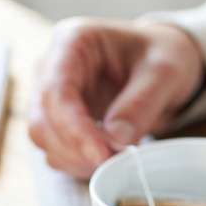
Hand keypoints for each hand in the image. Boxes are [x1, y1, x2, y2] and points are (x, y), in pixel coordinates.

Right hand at [28, 19, 205, 177]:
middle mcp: (52, 66)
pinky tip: (107, 157)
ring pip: (43, 138)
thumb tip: (115, 138)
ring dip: (75, 158)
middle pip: (41, 119)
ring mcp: (52, 93)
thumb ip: (142, 101)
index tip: (100, 155)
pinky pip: (55, 148)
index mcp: (73, 41)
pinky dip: (77, 161)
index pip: (56, 90)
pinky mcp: (59, 118)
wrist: (163, 61)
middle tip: (113, 163)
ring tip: (115, 159)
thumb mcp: (164, 71)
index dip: (74, 128)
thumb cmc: (162, 54)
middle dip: (74, 148)